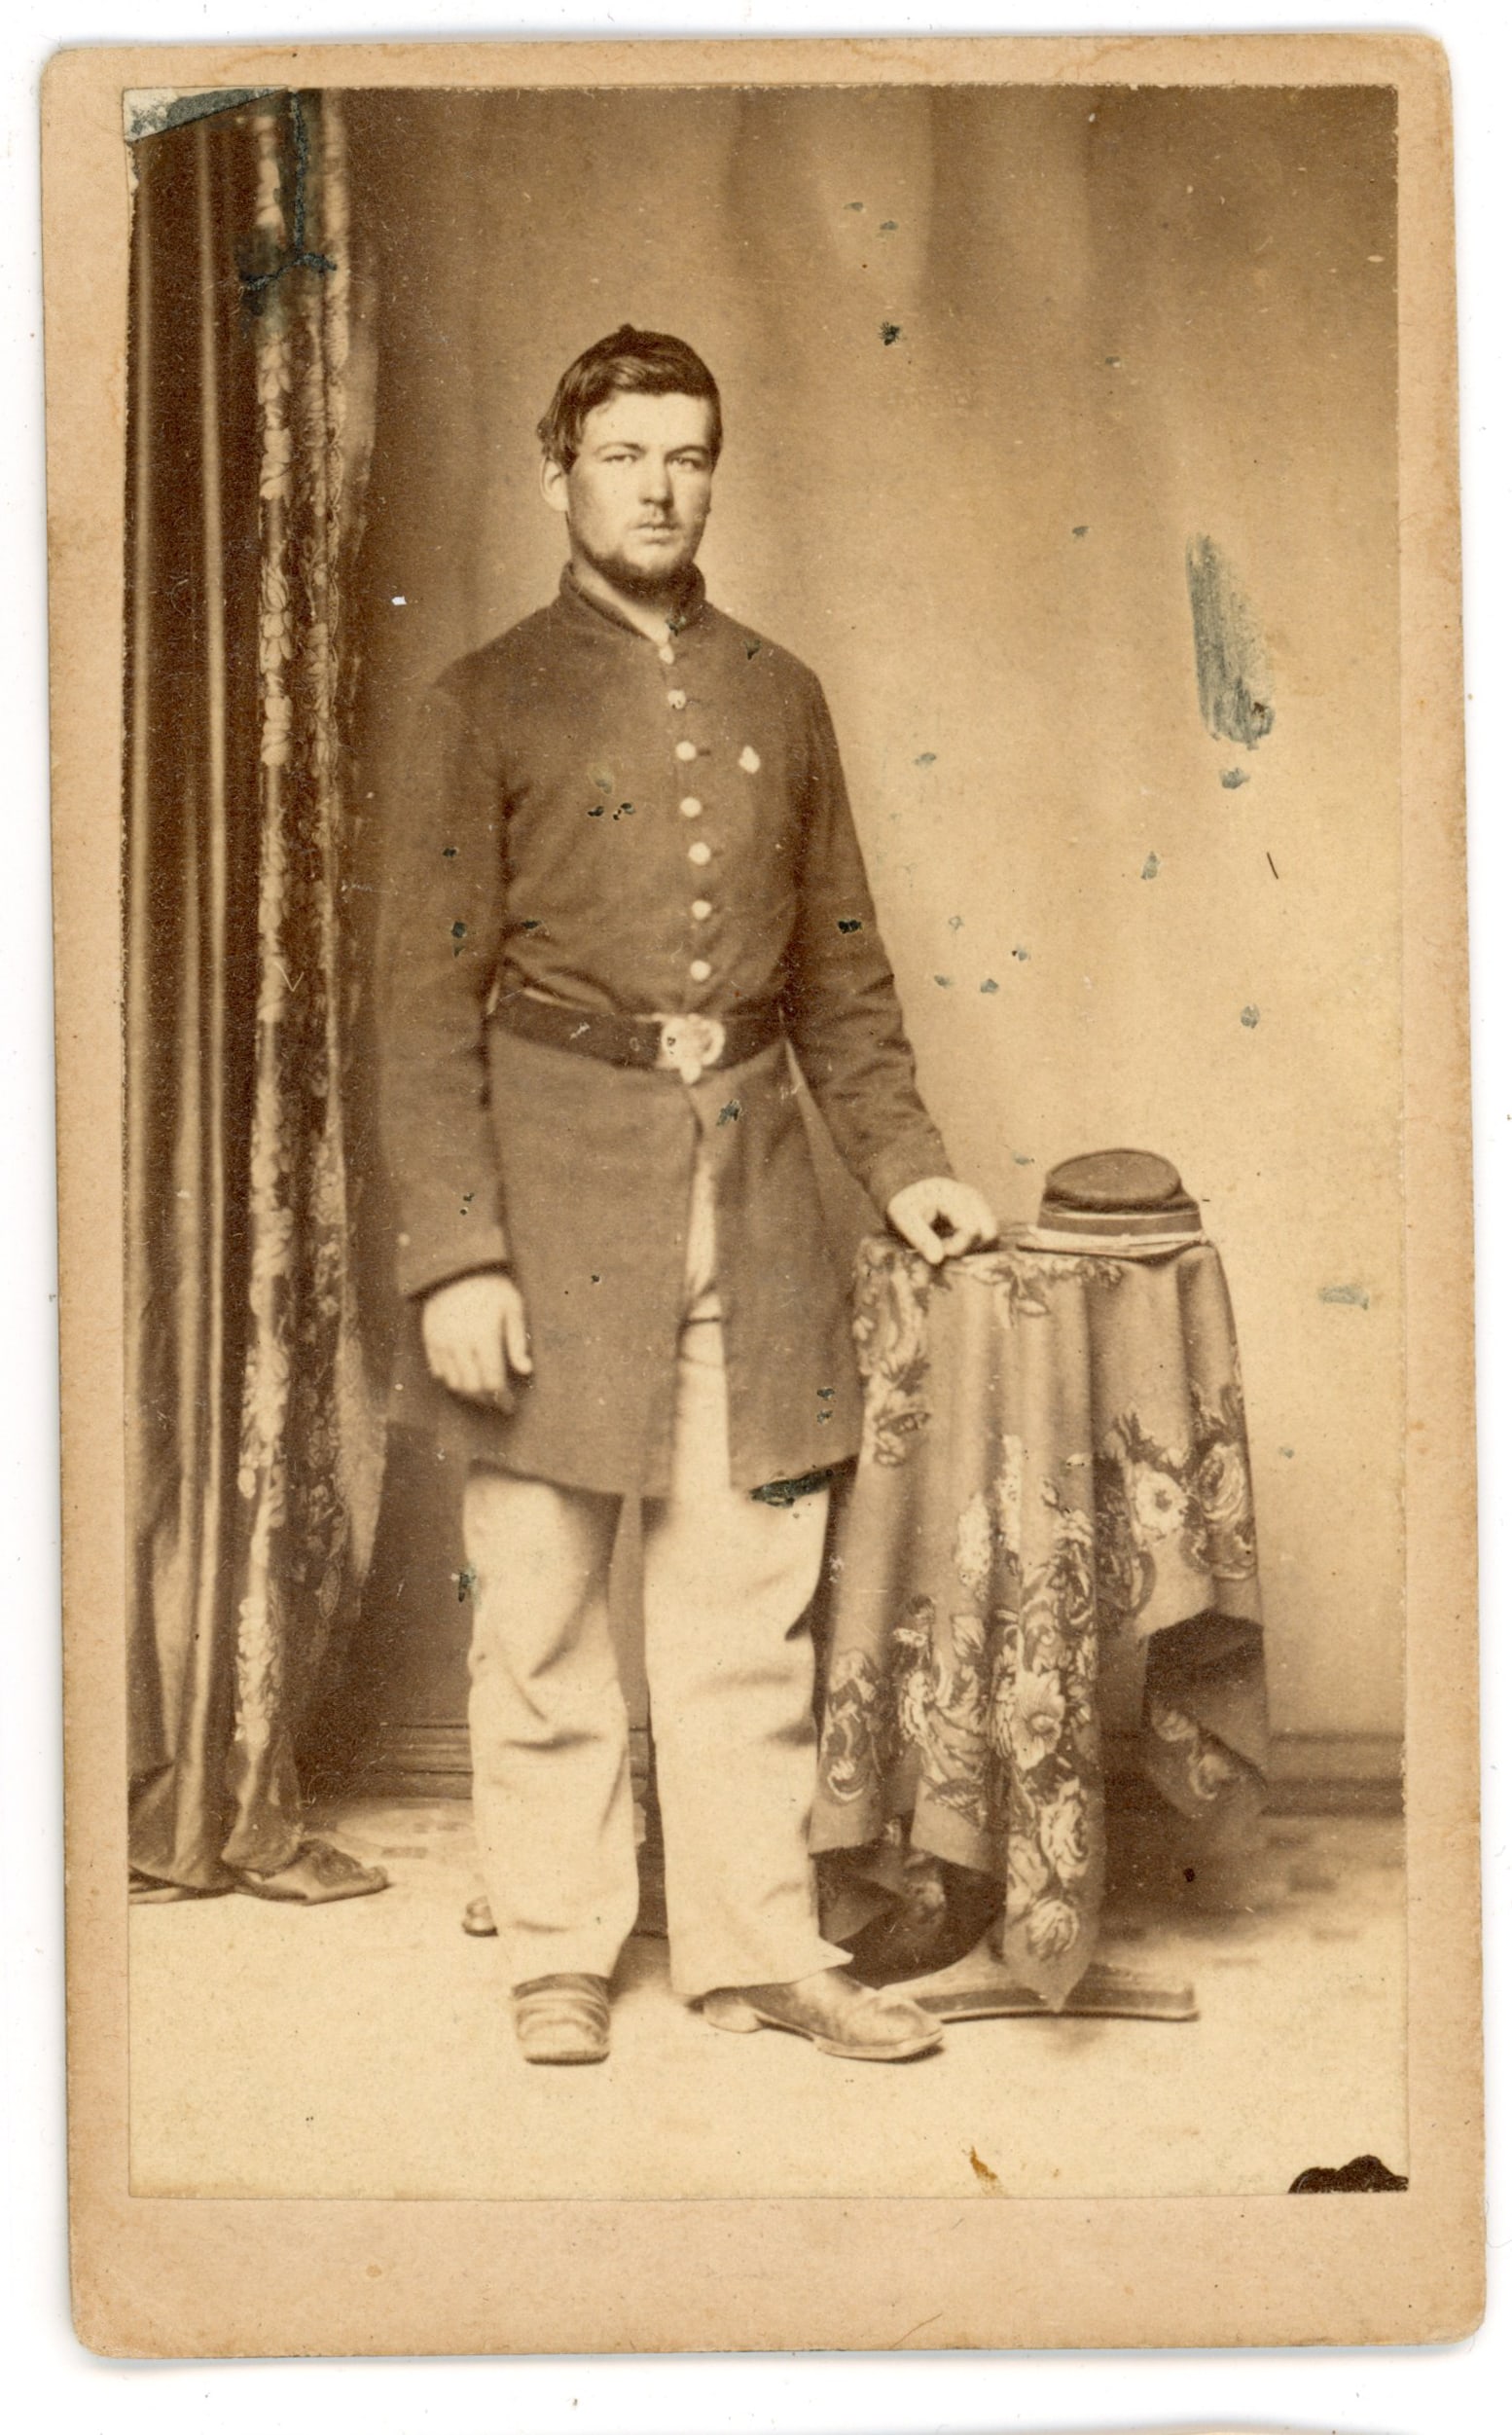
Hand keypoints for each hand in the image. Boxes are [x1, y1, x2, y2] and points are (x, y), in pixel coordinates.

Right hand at [421, 1271, 532, 1405]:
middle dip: (487, 1400)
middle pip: (472, 1387)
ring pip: (454, 1384)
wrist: (454, 1269)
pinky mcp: (429, 1341)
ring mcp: (442, 1344)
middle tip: (497, 1401)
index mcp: (484, 1337)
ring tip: (482, 1391)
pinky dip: (451, 1380)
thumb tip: (526, 1370)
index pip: (492, 1381)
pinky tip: (464, 1376)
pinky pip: (438, 1372)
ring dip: (469, 1392)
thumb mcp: (513, 1308)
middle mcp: (460, 1344)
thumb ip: (518, 1342)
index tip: (510, 1404)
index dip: (502, 1398)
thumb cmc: (491, 1288)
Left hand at [885, 1177, 998, 1266]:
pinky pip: (990, 1234)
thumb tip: (938, 1259)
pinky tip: (957, 1241)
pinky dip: (976, 1243)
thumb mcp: (904, 1218)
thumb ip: (920, 1238)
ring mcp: (981, 1203)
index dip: (957, 1247)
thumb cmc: (908, 1204)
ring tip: (950, 1243)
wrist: (914, 1191)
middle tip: (946, 1247)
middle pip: (990, 1233)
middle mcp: (973, 1197)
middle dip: (969, 1248)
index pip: (971, 1230)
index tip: (938, 1248)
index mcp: (954, 1195)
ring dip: (973, 1247)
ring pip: (993, 1235)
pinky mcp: (983, 1212)